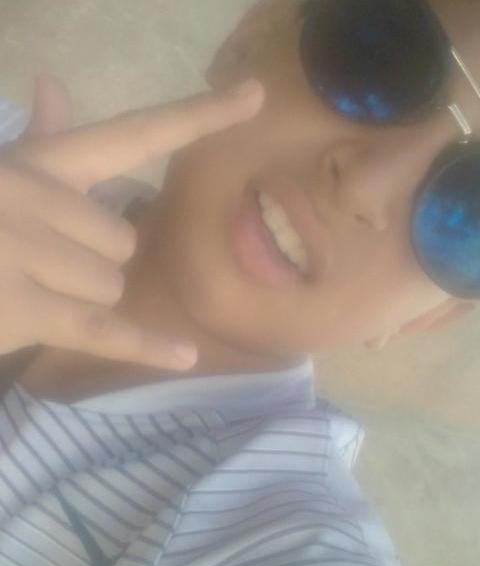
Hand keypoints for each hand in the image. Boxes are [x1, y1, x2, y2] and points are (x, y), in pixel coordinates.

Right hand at [0, 74, 264, 369]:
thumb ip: (37, 138)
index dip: (198, 115)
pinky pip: (102, 329)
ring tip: (23, 286)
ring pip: (112, 283)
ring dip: (79, 294)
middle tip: (35, 260)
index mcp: (38, 163)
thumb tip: (56, 84)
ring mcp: (26, 253)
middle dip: (91, 259)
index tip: (256, 96)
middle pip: (123, 241)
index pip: (134, 133)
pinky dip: (144, 347)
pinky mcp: (22, 309)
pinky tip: (186, 358)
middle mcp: (35, 197)